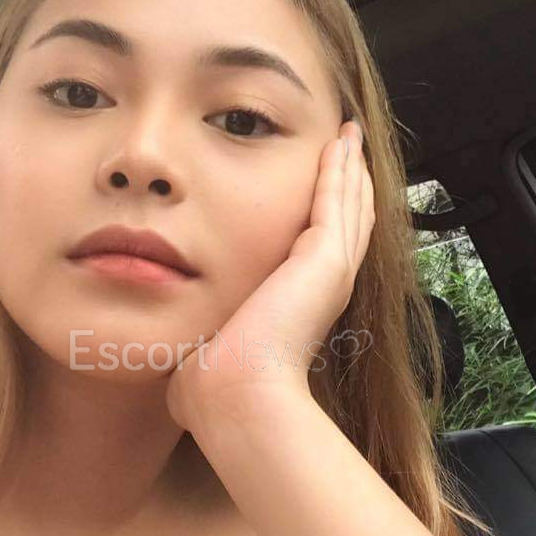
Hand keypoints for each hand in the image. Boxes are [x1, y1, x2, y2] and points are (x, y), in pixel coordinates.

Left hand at [166, 118, 374, 431]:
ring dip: (348, 170)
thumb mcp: (214, 350)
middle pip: (345, 222)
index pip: (321, 248)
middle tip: (348, 147)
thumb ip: (208, 338)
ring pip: (348, 207)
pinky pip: (337, 201)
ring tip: (349, 138)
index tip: (321, 186)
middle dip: (346, 184)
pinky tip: (339, 141)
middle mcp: (324, 287)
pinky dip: (340, 170)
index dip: (325, 215)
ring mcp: (329, 272)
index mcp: (301, 306)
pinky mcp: (323, 259)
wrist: (234, 398)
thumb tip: (185, 350)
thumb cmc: (214, 387)